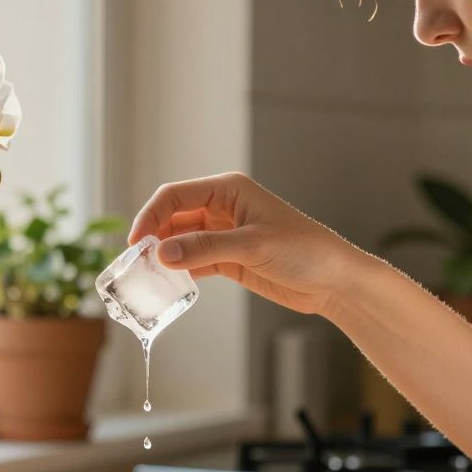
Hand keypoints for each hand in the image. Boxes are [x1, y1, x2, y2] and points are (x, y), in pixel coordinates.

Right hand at [130, 171, 367, 315]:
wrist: (334, 280)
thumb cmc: (303, 251)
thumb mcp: (252, 246)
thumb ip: (205, 249)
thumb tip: (162, 253)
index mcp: (229, 189)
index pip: (176, 195)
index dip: (151, 216)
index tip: (137, 243)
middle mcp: (223, 207)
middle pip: (174, 217)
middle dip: (154, 236)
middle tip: (137, 262)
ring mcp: (225, 234)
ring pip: (181, 240)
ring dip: (165, 255)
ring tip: (147, 275)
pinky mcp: (229, 258)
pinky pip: (194, 261)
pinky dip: (180, 270)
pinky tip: (169, 283)